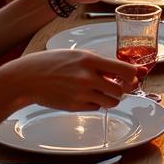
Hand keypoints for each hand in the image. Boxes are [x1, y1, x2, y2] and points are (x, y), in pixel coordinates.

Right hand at [3, 49, 138, 111]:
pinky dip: (97, 103)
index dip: (134, 75)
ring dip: (112, 98)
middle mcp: (87, 78)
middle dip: (122, 88)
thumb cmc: (52, 63)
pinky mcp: (74, 107)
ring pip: (111, 102)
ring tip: (104, 91)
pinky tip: (88, 95)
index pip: (124, 70)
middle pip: (121, 90)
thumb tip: (121, 72)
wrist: (28, 78)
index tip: (135, 76)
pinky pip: (96, 107)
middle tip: (119, 85)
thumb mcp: (78, 55)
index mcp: (90, 60)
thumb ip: (99, 63)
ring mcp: (81, 94)